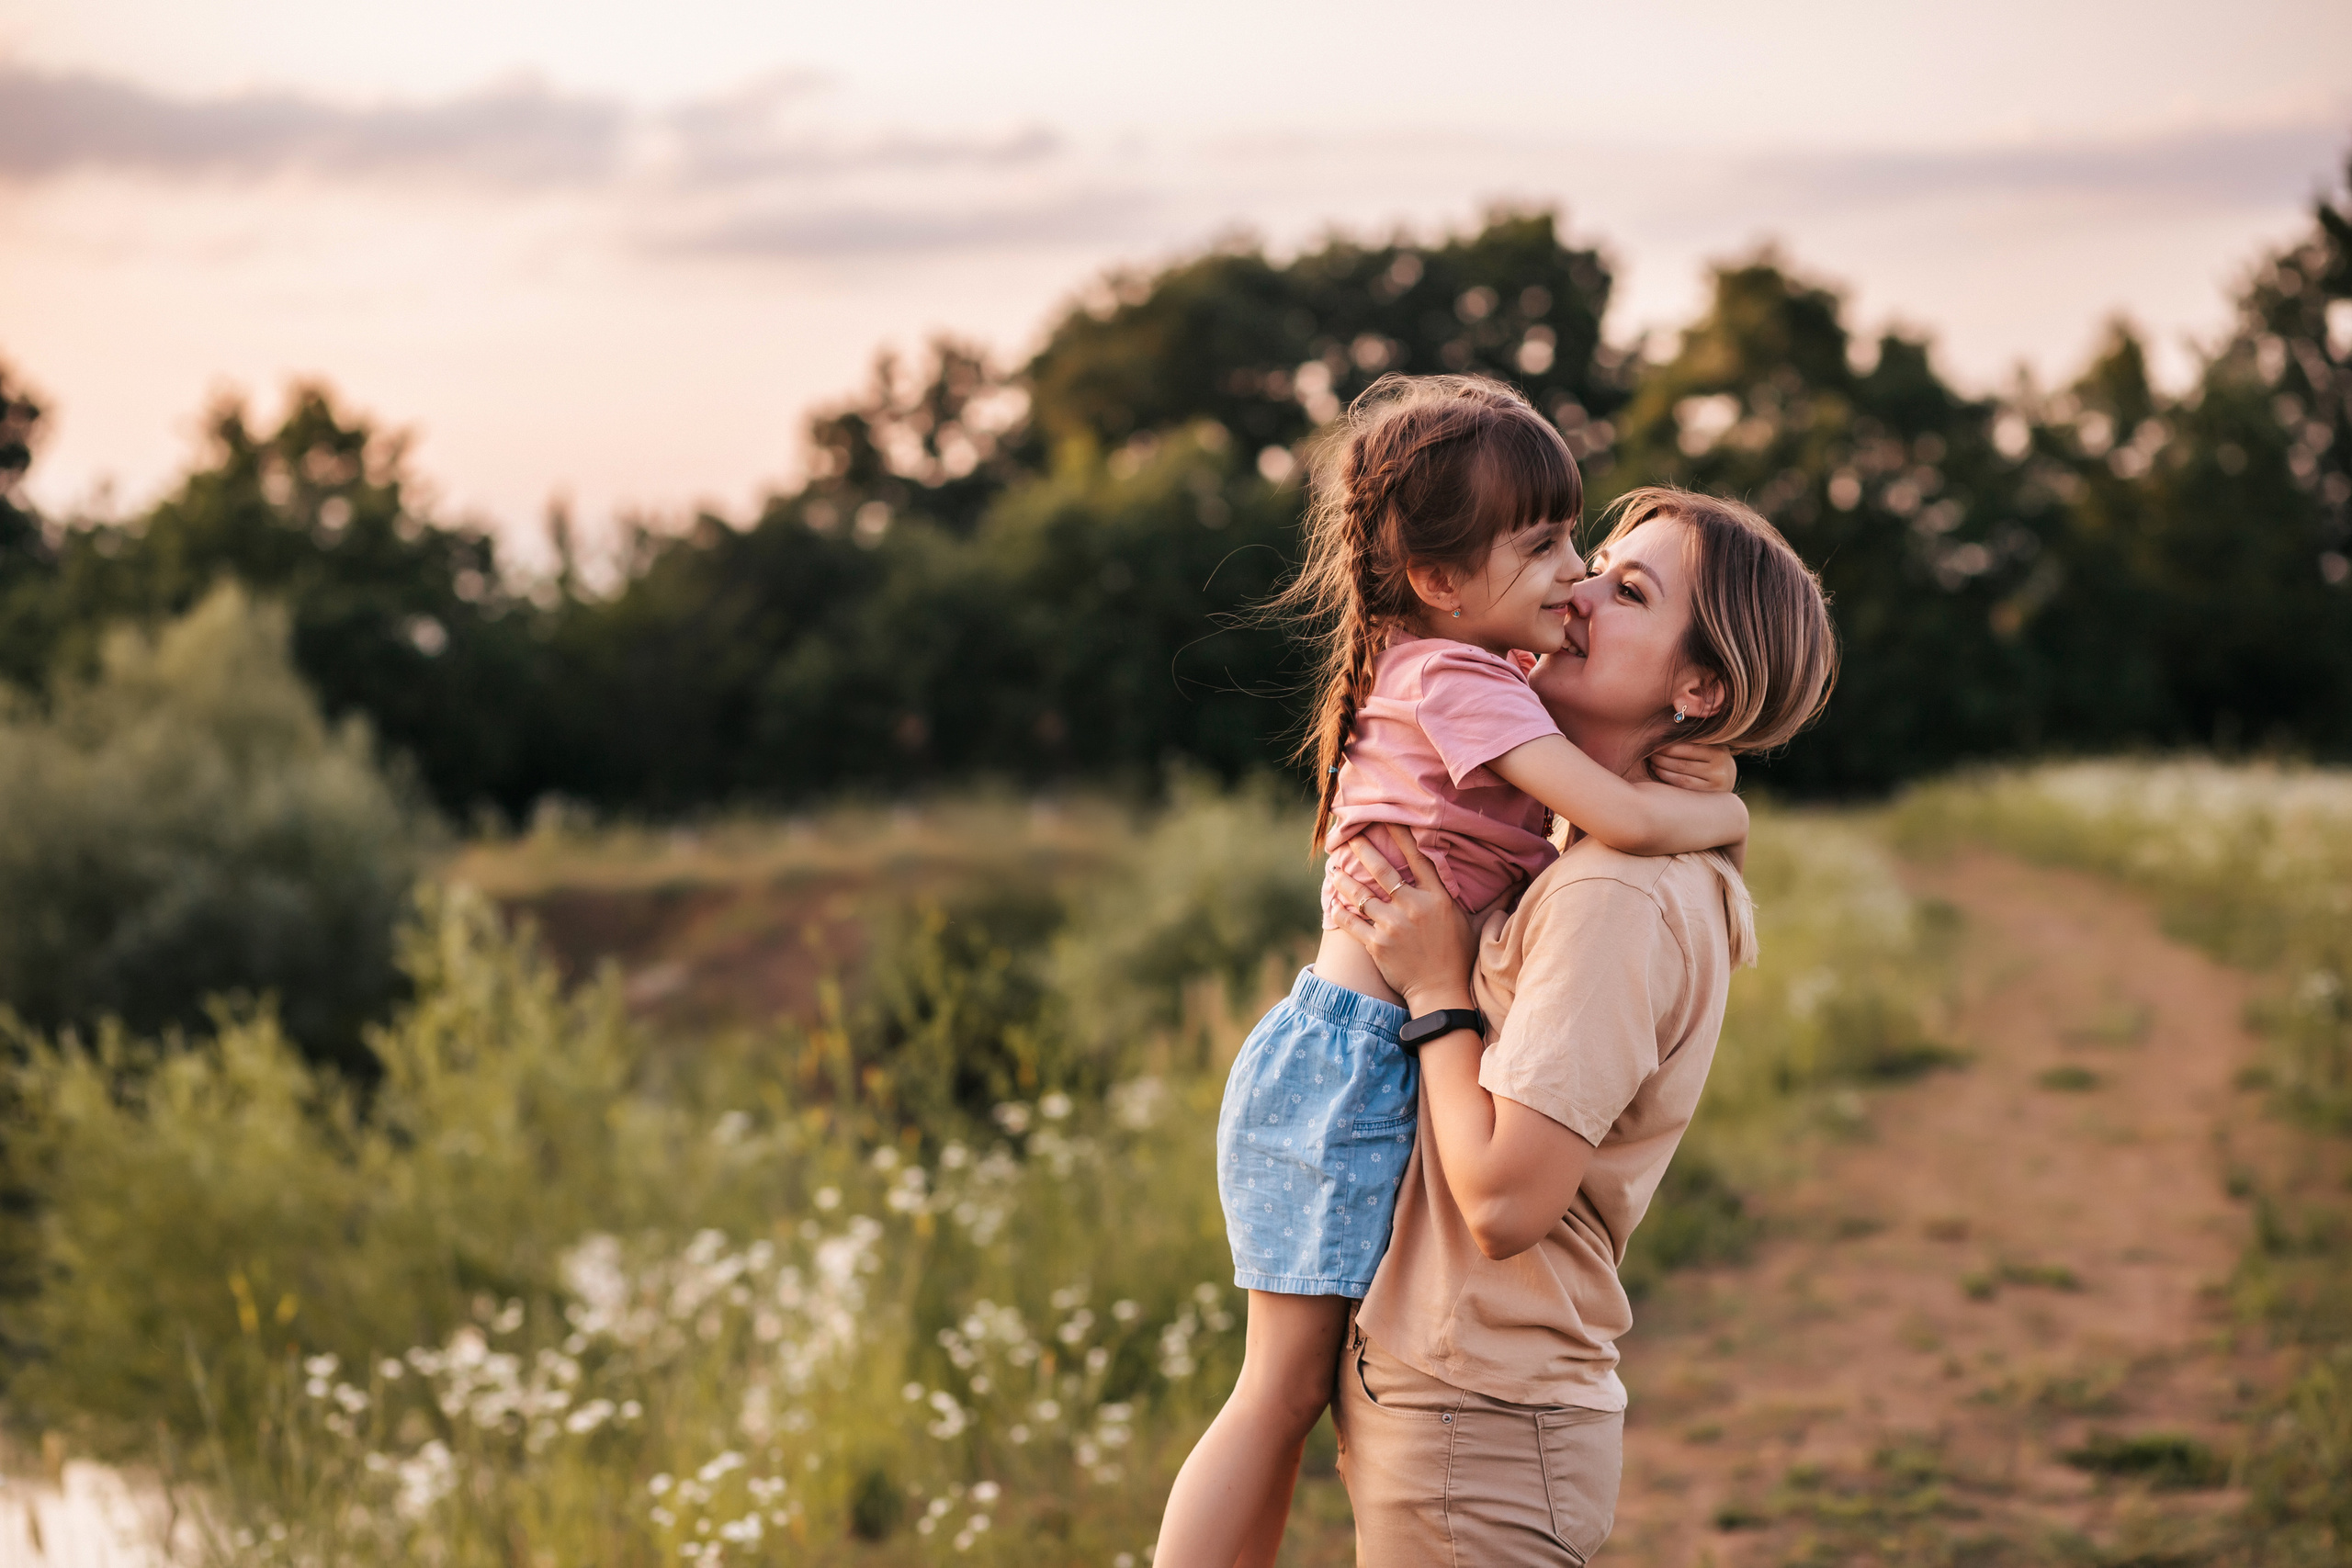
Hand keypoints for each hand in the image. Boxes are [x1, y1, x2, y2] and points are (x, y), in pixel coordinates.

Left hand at [1329, 826, 1478, 1013]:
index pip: (1417, 858)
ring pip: (1361, 895)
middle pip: (1382, 871)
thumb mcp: (1480, 924)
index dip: (1400, 836)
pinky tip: (1331, 901)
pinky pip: (1351, 922)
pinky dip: (1340, 910)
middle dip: (1363, 851)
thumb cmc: (1461, 957)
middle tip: (1349, 838)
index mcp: (1437, 898)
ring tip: (1334, 868)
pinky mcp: (1377, 945)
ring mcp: (1393, 926)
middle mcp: (1414, 907)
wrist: (1442, 994)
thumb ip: (1495, 899)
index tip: (1385, 820)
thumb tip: (1520, 880)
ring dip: (1344, 880)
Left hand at [1649, 742, 1736, 792]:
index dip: (1667, 746)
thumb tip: (1666, 723)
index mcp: (1719, 751)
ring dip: (1662, 768)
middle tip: (1649, 753)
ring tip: (1652, 762)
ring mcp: (1716, 783)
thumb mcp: (1709, 745)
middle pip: (1682, 763)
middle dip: (1662, 758)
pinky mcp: (1709, 795)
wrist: (1727, 779)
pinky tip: (1659, 772)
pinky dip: (1667, 778)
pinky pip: (1683, 786)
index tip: (1654, 743)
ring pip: (1680, 776)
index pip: (1687, 748)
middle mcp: (1721, 767)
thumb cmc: (1711, 757)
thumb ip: (1694, 738)